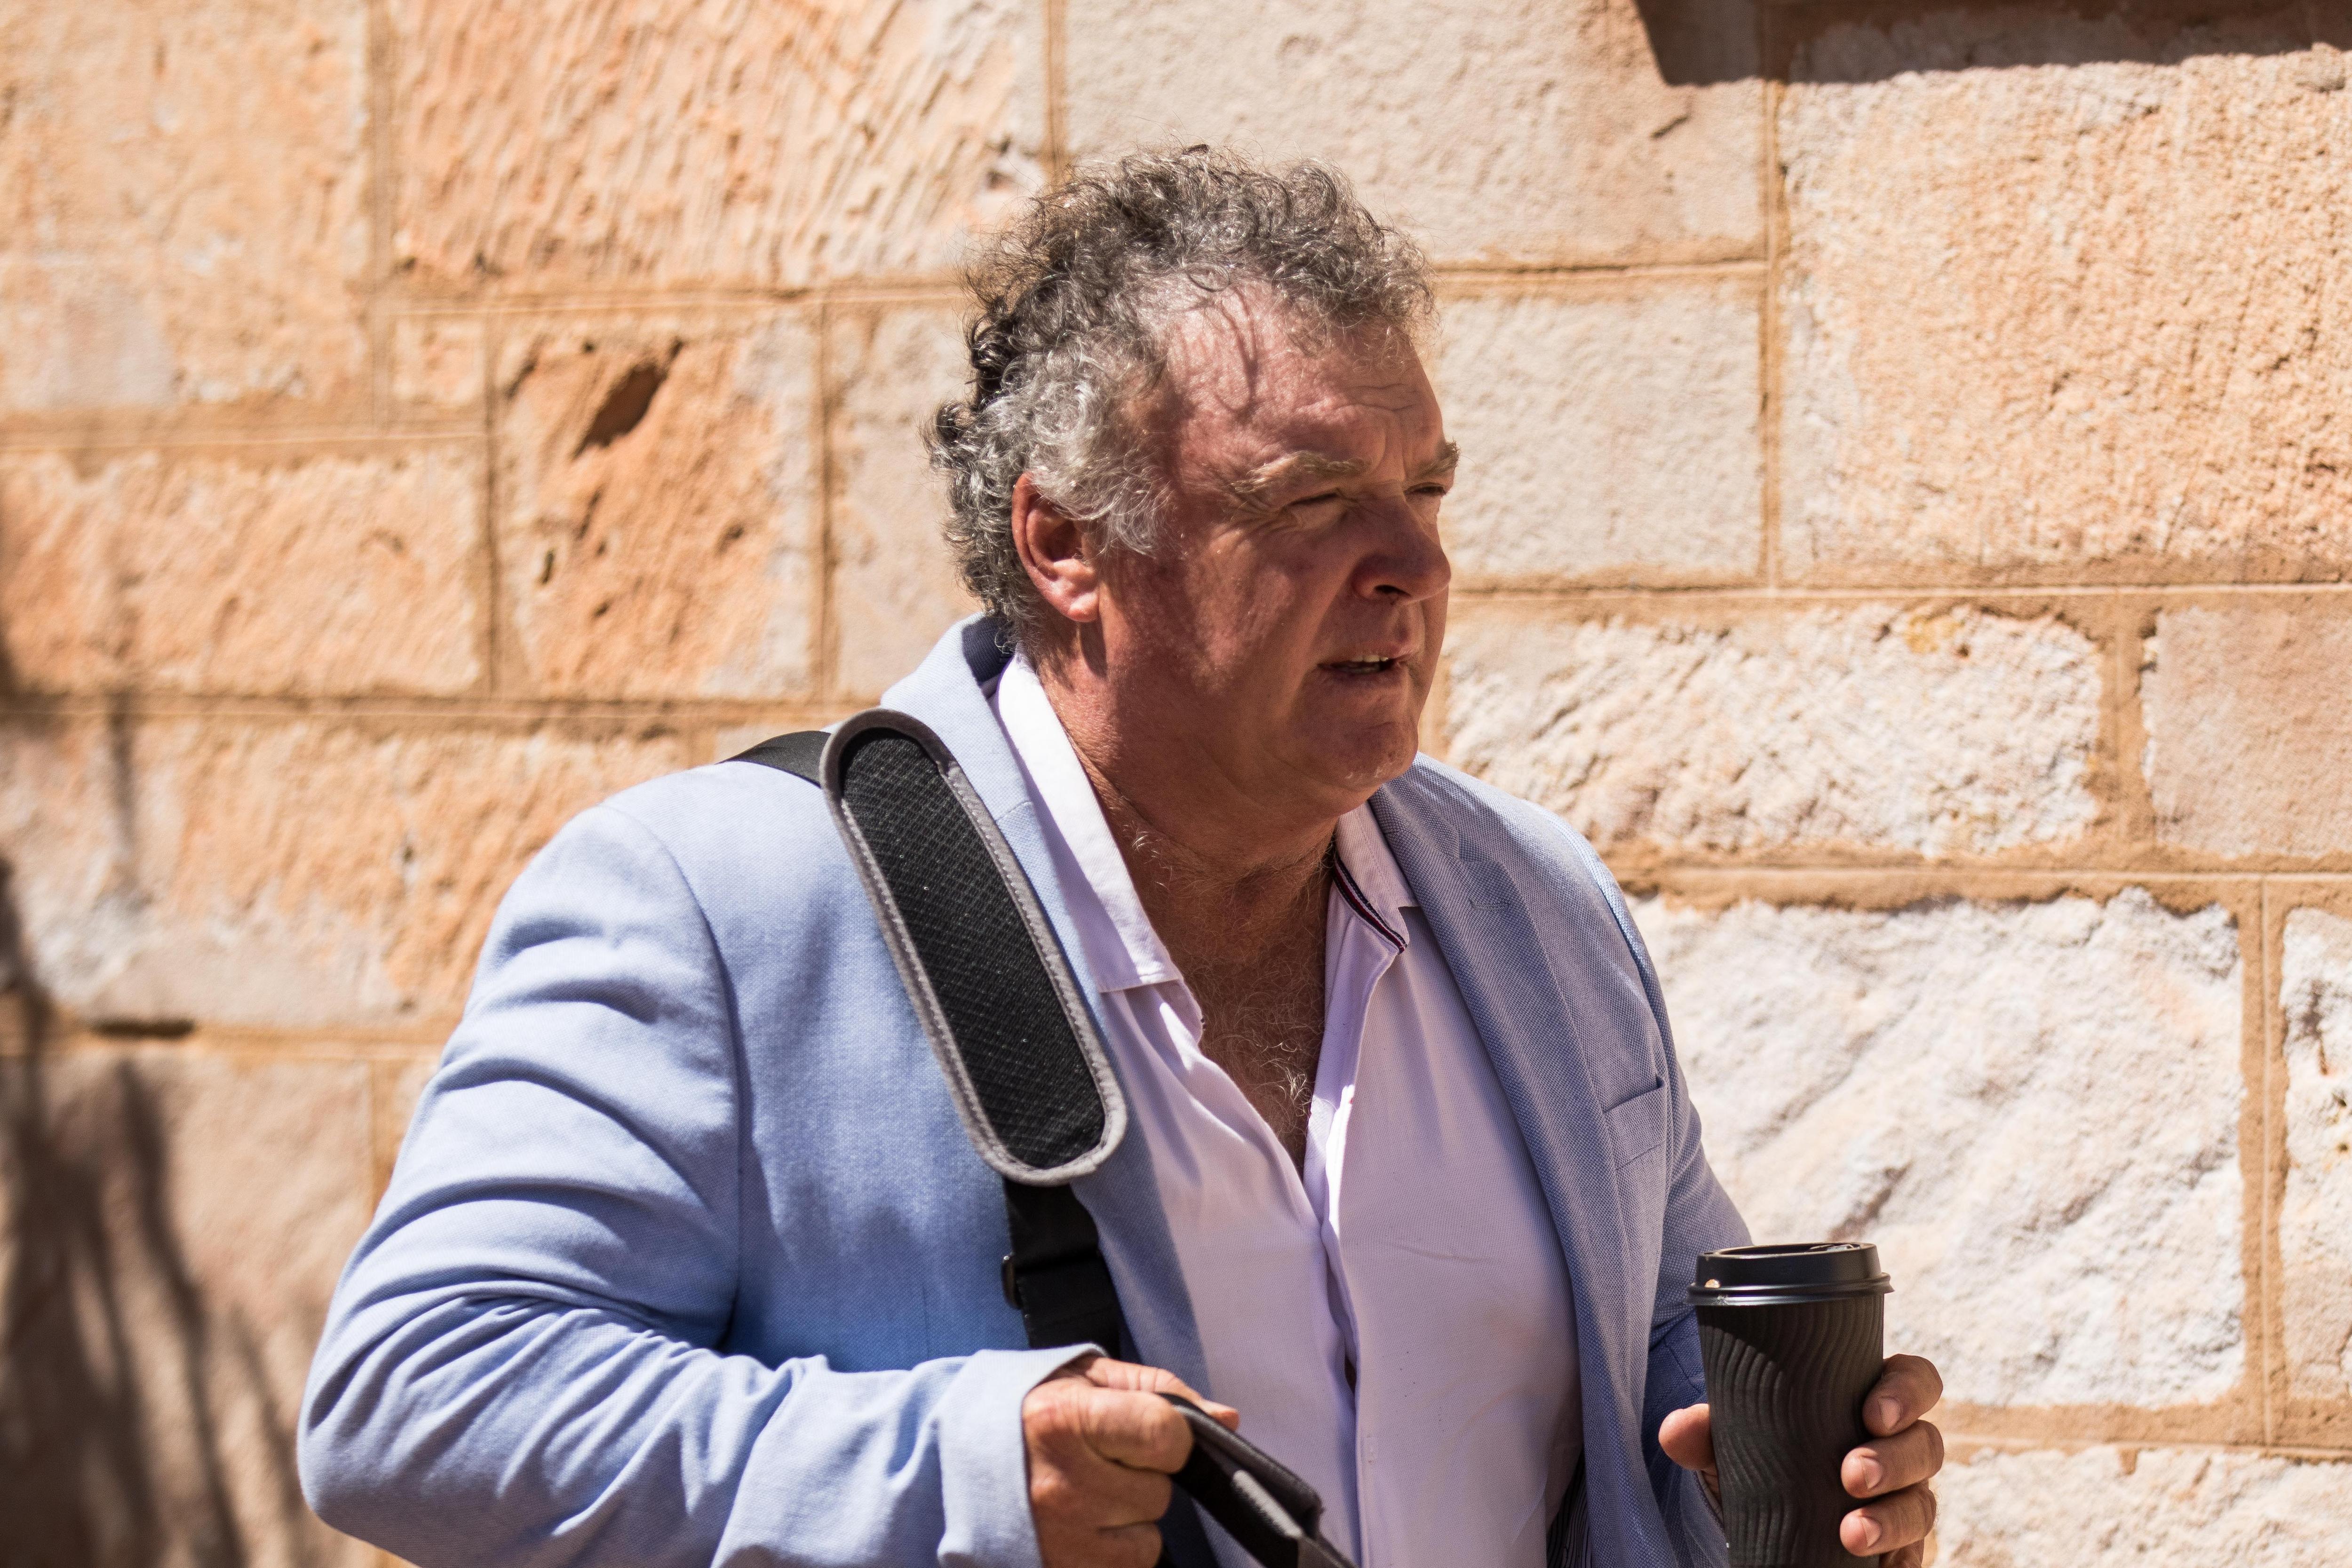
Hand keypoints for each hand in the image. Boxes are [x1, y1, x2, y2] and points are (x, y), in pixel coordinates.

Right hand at [1025, 1354, 1239, 1567]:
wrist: (956, 1459)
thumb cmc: (1032, 1411)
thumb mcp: (1089, 1379)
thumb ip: (1161, 1392)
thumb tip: (1227, 1420)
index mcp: (1065, 1420)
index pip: (1167, 1436)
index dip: (1168, 1434)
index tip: (1145, 1431)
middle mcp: (1059, 1484)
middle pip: (1159, 1490)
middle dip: (1142, 1475)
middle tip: (1099, 1459)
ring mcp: (1058, 1537)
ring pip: (1148, 1535)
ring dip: (1129, 1515)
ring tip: (1087, 1490)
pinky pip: (1129, 1564)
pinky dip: (1116, 1547)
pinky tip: (1083, 1523)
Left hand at [1660, 1353, 1944, 1565]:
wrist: (1765, 1511)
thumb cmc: (1766, 1452)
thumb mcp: (1736, 1439)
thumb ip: (1705, 1430)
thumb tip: (1675, 1430)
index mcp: (1871, 1398)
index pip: (1914, 1380)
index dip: (1905, 1392)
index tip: (1872, 1413)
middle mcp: (1899, 1446)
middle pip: (1925, 1444)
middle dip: (1894, 1460)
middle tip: (1851, 1475)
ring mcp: (1906, 1496)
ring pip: (1923, 1504)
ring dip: (1892, 1518)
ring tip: (1852, 1534)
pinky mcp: (1901, 1545)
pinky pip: (1914, 1554)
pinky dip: (1898, 1560)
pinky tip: (1880, 1567)